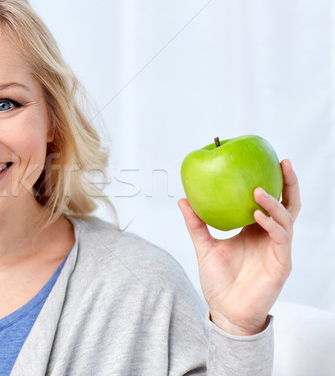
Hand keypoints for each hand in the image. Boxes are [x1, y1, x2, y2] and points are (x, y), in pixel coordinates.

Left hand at [178, 159, 300, 335]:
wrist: (225, 311)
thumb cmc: (219, 282)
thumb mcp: (204, 246)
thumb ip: (196, 224)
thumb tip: (183, 199)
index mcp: (256, 231)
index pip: (271, 201)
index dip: (274, 182)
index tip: (270, 160)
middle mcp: (270, 237)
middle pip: (288, 205)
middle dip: (289, 183)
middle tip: (283, 163)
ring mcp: (278, 250)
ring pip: (286, 218)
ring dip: (274, 203)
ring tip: (257, 191)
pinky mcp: (280, 264)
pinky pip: (280, 239)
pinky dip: (271, 225)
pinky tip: (257, 216)